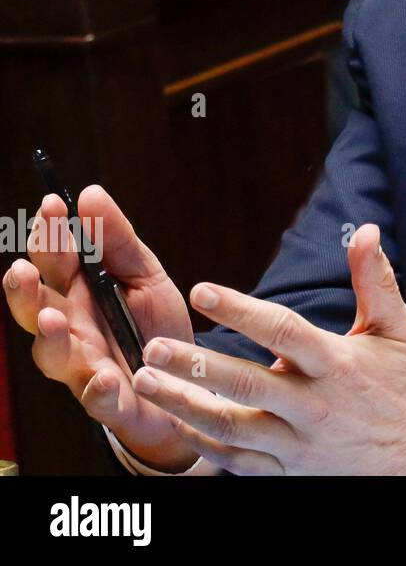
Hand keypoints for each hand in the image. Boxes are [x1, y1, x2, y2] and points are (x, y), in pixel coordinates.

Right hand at [3, 185, 199, 471]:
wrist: (190, 382)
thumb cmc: (156, 324)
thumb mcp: (145, 274)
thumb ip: (117, 240)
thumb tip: (90, 194)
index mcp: (77, 294)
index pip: (52, 261)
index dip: (49, 235)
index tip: (52, 205)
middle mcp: (72, 330)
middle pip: (35, 309)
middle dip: (25, 291)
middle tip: (24, 269)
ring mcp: (86, 367)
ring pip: (54, 355)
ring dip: (50, 337)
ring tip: (52, 318)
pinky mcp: (112, 403)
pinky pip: (97, 400)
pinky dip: (97, 391)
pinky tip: (102, 377)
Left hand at [132, 223, 405, 474]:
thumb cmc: (405, 378)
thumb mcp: (395, 327)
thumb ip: (376, 279)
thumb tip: (366, 230)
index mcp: (340, 364)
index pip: (284, 332)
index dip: (241, 310)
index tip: (202, 290)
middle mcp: (317, 406)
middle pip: (248, 385)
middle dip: (196, 366)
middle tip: (154, 347)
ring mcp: (300, 443)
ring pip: (233, 428)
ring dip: (185, 406)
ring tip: (145, 383)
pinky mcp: (291, 470)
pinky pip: (238, 462)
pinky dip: (203, 444)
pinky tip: (175, 420)